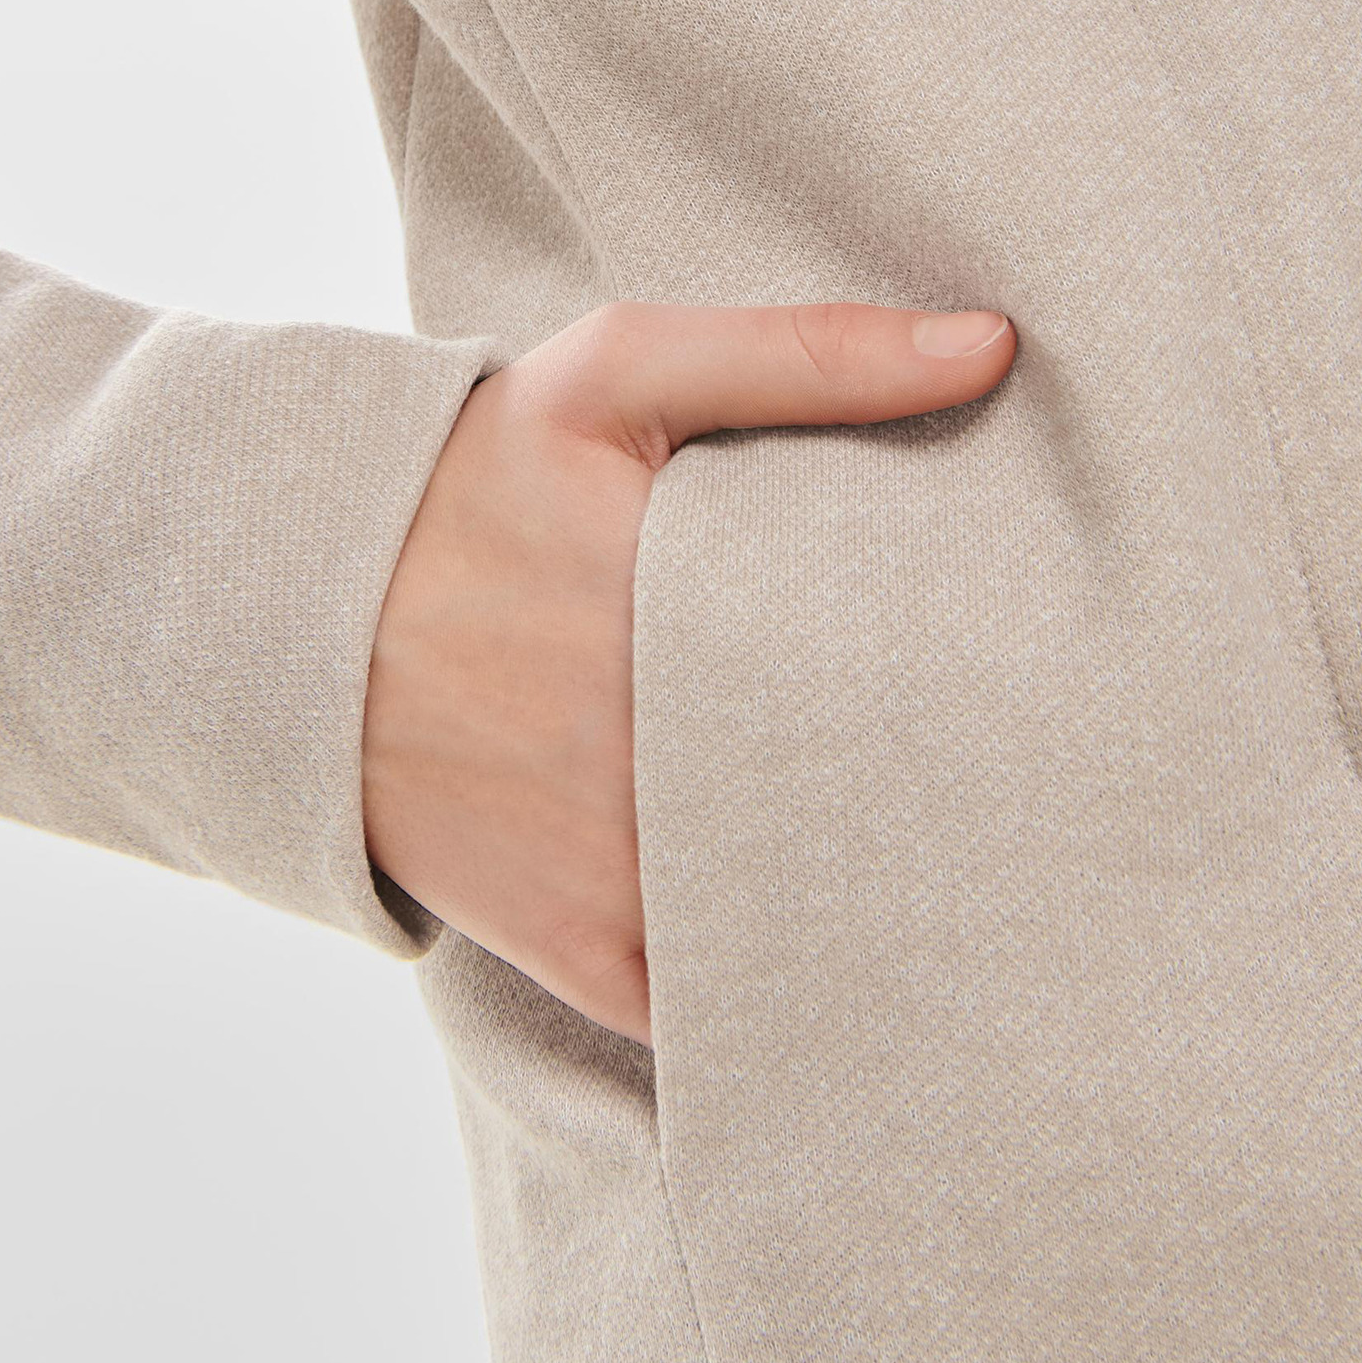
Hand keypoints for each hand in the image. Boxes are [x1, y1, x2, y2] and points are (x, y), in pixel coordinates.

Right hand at [361, 300, 1016, 1046]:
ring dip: (886, 918)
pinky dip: (777, 1009)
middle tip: (1051, 797)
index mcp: (700, 615)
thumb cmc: (470, 475)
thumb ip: (801, 354)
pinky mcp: (571, 943)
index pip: (905, 682)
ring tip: (986, 900)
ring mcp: (617, 868)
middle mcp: (665, 757)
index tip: (1069, 692)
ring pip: (807, 929)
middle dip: (960, 808)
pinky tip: (852, 979)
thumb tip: (990, 347)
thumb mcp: (616, 374)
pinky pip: (707, 1016)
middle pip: (873, 814)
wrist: (291, 603)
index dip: (1001, 696)